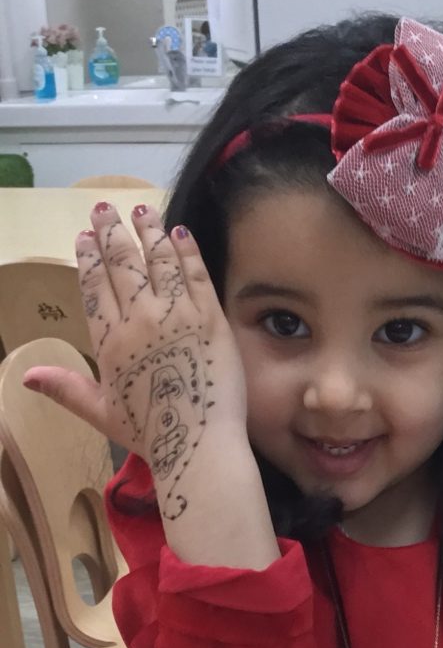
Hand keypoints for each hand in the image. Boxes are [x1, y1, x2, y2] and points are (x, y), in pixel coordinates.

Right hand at [22, 202, 247, 519]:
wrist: (198, 439)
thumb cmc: (148, 432)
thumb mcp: (100, 412)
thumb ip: (65, 388)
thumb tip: (26, 375)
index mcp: (109, 339)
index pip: (94, 285)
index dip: (88, 257)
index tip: (85, 236)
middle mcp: (140, 318)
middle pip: (122, 263)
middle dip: (111, 231)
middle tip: (105, 208)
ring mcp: (179, 314)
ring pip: (160, 260)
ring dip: (149, 231)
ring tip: (142, 210)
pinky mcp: (212, 317)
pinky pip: (196, 274)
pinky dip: (187, 250)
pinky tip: (181, 233)